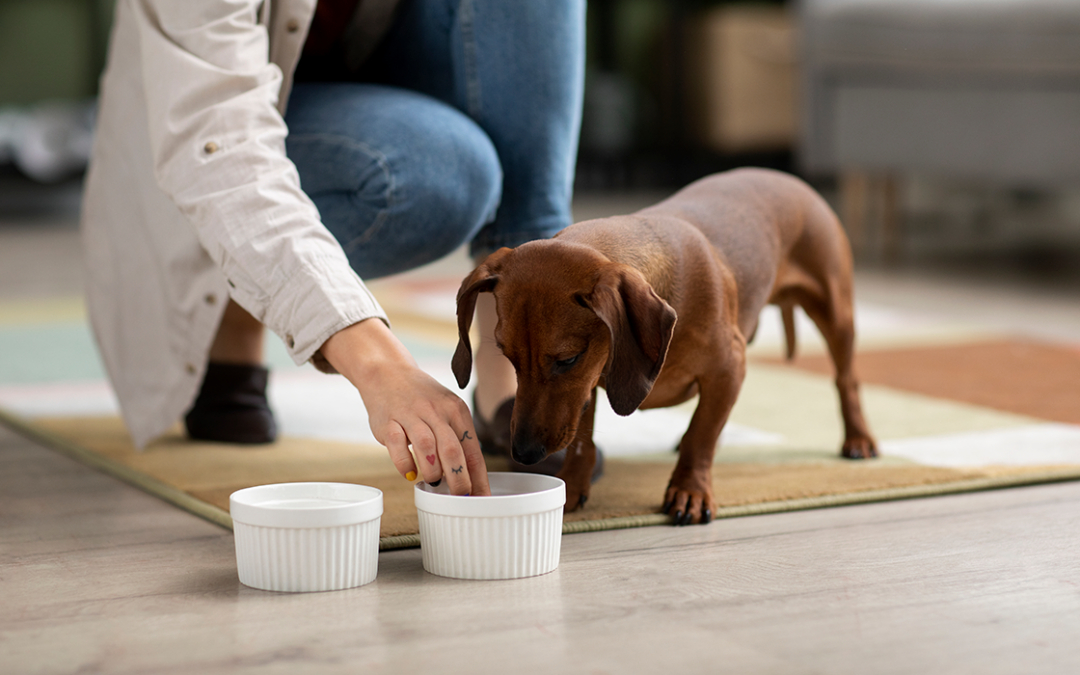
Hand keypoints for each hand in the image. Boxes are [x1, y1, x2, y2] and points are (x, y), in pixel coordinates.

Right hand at [319, 318, 489, 495]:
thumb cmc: (422, 399)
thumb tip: (470, 479)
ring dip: (433, 472)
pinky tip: (410, 474)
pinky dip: (405, 464)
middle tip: (459, 497)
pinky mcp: (388, 422)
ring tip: (434, 482)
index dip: (478, 477)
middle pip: (452, 451)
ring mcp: (411, 415)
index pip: (472, 449)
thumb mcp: (446, 411)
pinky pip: (398, 446)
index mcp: (456, 410)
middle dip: (459, 479)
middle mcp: (435, 411)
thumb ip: (457, 439)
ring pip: (427, 447)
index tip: (482, 498)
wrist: (388, 372)